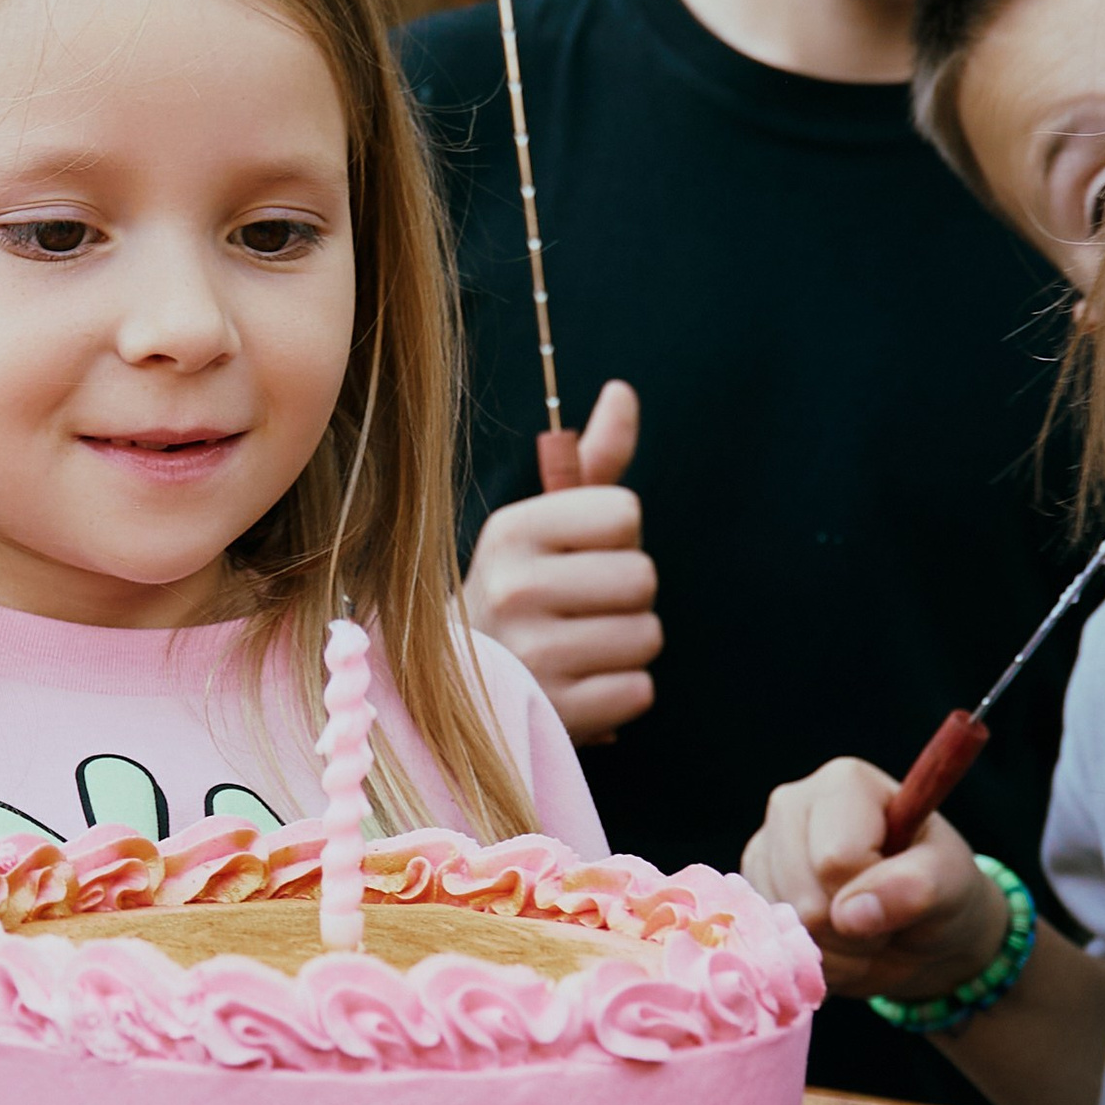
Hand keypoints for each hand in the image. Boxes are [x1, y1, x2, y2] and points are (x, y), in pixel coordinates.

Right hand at [464, 381, 659, 741]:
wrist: (457, 685)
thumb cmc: (522, 591)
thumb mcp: (545, 524)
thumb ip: (594, 462)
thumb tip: (623, 391)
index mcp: (512, 531)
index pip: (625, 513)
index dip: (618, 537)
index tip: (581, 555)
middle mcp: (513, 588)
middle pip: (643, 576)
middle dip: (628, 595)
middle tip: (583, 608)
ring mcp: (530, 655)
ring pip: (647, 636)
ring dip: (628, 646)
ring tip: (581, 648)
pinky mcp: (552, 712)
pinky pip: (639, 690)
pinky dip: (622, 693)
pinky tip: (582, 687)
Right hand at [742, 756, 1004, 1005]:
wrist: (920, 929)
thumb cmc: (940, 890)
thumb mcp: (952, 884)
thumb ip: (918, 887)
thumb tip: (853, 912)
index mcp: (844, 784)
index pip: (837, 859)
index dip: (871, 893)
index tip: (898, 889)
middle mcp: (792, 805)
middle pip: (804, 899)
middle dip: (850, 929)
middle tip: (882, 917)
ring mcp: (764, 849)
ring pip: (783, 928)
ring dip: (833, 949)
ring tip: (861, 929)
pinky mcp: (750, 891)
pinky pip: (769, 945)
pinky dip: (810, 958)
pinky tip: (834, 939)